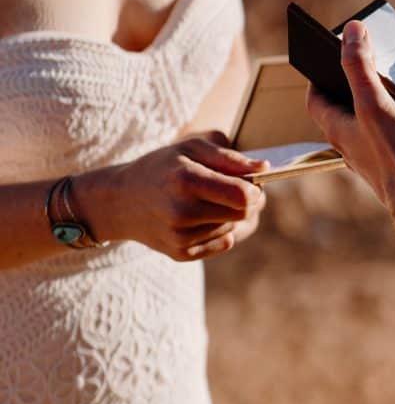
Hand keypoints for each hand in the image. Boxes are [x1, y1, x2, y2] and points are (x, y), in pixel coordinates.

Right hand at [77, 131, 266, 261]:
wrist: (121, 201)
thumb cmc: (161, 168)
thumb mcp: (191, 149)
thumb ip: (229, 158)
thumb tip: (264, 168)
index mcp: (186, 181)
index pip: (242, 196)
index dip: (255, 190)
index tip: (253, 182)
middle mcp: (182, 212)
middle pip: (242, 214)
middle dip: (247, 201)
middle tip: (235, 188)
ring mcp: (180, 237)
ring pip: (233, 227)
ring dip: (230, 215)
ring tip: (208, 200)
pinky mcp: (181, 254)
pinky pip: (222, 243)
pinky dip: (220, 230)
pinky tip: (202, 217)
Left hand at [306, 22, 394, 283]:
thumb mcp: (374, 103)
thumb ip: (359, 66)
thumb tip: (349, 31)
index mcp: (338, 129)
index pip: (316, 98)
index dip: (319, 74)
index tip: (328, 54)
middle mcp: (352, 143)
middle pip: (344, 106)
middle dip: (353, 82)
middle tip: (368, 59)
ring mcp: (376, 155)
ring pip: (370, 120)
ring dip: (380, 99)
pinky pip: (393, 134)